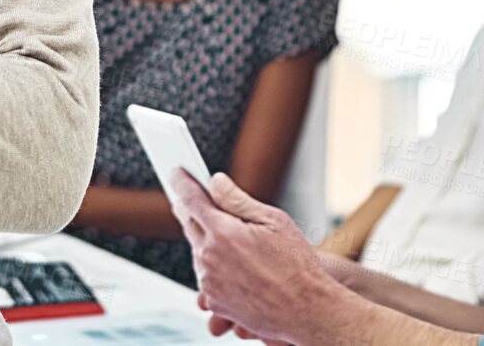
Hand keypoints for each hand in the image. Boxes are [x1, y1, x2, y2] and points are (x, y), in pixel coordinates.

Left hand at [169, 170, 337, 345]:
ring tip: (227, 235)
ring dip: (204, 238)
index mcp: (224, 233)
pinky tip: (234, 263)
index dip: (181, 182)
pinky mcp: (214, 301)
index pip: (191, 199)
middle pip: (188, 223)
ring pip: (197, 249)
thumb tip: (215, 182)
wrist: (307, 311)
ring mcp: (209, 282)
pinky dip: (212, 264)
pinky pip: (204, 274)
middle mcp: (210, 257)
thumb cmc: (296, 265)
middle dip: (190, 208)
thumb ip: (237, 199)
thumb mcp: (273, 221)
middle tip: (192, 197)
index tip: (176, 173)